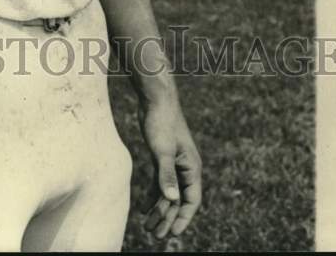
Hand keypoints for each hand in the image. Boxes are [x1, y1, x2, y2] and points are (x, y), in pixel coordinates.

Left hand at [139, 93, 201, 239]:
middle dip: (168, 218)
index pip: (191, 200)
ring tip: (148, 226)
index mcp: (191, 167)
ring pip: (169, 193)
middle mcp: (185, 168)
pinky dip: (154, 195)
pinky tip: (144, 207)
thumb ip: (166, 175)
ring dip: (159, 210)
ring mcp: (174, 163)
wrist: (156, 99)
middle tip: (155, 235)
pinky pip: (161, 183)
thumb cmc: (161, 122)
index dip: (183, 218)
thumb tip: (171, 200)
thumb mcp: (162, 150)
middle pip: (178, 200)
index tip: (171, 233)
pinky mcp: (163, 158)